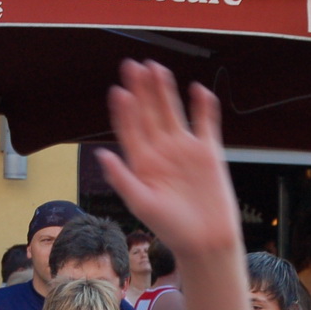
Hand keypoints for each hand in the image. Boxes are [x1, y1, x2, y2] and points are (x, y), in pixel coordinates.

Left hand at [97, 61, 241, 264]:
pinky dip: (203, 107)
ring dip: (165, 91)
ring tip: (157, 68)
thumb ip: (122, 178)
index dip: (124, 110)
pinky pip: (205, 124)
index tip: (119, 91)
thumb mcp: (141, 205)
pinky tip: (197, 90)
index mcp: (142, 164)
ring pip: (173, 113)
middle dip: (141, 91)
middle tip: (133, 67)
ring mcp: (184, 150)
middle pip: (149, 114)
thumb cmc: (172, 229)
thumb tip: (102, 155)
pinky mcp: (208, 153)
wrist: (206, 242)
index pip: (129, 130)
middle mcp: (161, 153)